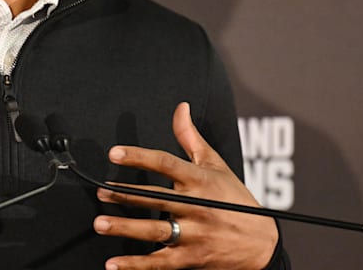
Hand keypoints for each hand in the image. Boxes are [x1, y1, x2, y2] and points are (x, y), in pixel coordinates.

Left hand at [93, 102, 277, 269]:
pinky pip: (159, 262)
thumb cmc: (236, 200)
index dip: (139, 157)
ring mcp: (194, 235)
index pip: (166, 164)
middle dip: (125, 195)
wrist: (262, 244)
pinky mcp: (191, 259)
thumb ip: (191, 138)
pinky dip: (136, 265)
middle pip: (155, 199)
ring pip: (155, 231)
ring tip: (100, 223)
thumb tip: (180, 107)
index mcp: (200, 181)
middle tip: (100, 192)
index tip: (115, 153)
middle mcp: (196, 207)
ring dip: (126, 228)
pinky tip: (114, 263)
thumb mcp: (217, 165)